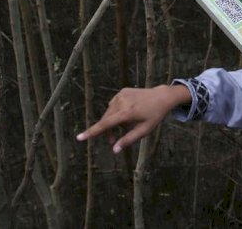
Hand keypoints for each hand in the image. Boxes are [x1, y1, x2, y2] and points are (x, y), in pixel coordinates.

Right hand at [75, 85, 190, 152]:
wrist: (162, 96)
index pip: (105, 125)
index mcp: (127, 113)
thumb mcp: (144, 130)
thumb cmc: (154, 115)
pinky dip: (117, 112)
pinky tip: (128, 114)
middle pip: (106, 120)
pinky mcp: (122, 91)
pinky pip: (114, 105)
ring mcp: (121, 95)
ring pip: (109, 113)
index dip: (92, 132)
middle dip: (107, 132)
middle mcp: (121, 102)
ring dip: (112, 121)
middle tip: (112, 141)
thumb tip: (114, 150)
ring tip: (125, 126)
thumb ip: (128, 140)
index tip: (79, 137)